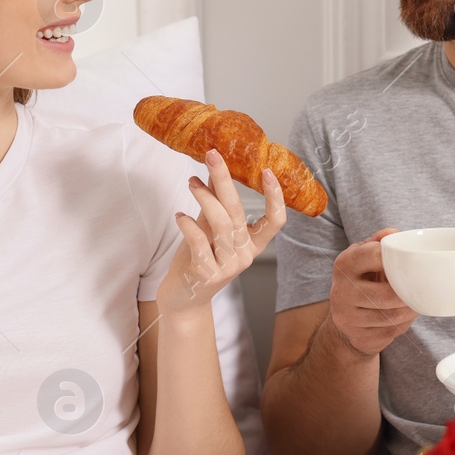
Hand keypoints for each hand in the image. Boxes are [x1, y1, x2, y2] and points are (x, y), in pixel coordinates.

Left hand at [155, 150, 285, 315]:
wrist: (183, 299)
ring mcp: (227, 267)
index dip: (275, 197)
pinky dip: (188, 225)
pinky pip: (199, 242)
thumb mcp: (209, 228)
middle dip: (224, 180)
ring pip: (220, 224)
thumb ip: (215, 202)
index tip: (267, 170)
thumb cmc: (198, 260)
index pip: (275, 221)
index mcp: (252, 245)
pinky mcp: (207, 274)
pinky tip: (179, 216)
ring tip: (191, 182)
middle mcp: (244, 256)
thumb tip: (215, 168)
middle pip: (238, 213)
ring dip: (204, 198)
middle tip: (212, 156)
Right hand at [324, 228, 417, 356]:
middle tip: (421, 290)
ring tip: (417, 303)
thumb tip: (393, 234)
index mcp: (344, 264)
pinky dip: (403, 324)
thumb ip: (379, 243)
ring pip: (391, 316)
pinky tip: (404, 316)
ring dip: (410, 310)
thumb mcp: (365, 258)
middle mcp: (341, 291)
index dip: (396, 259)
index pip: (373, 256)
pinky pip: (390, 331)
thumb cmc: (363, 281)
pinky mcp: (359, 337)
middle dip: (408, 294)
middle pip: (386, 294)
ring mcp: (348, 317)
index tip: (410, 263)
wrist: (346, 322)